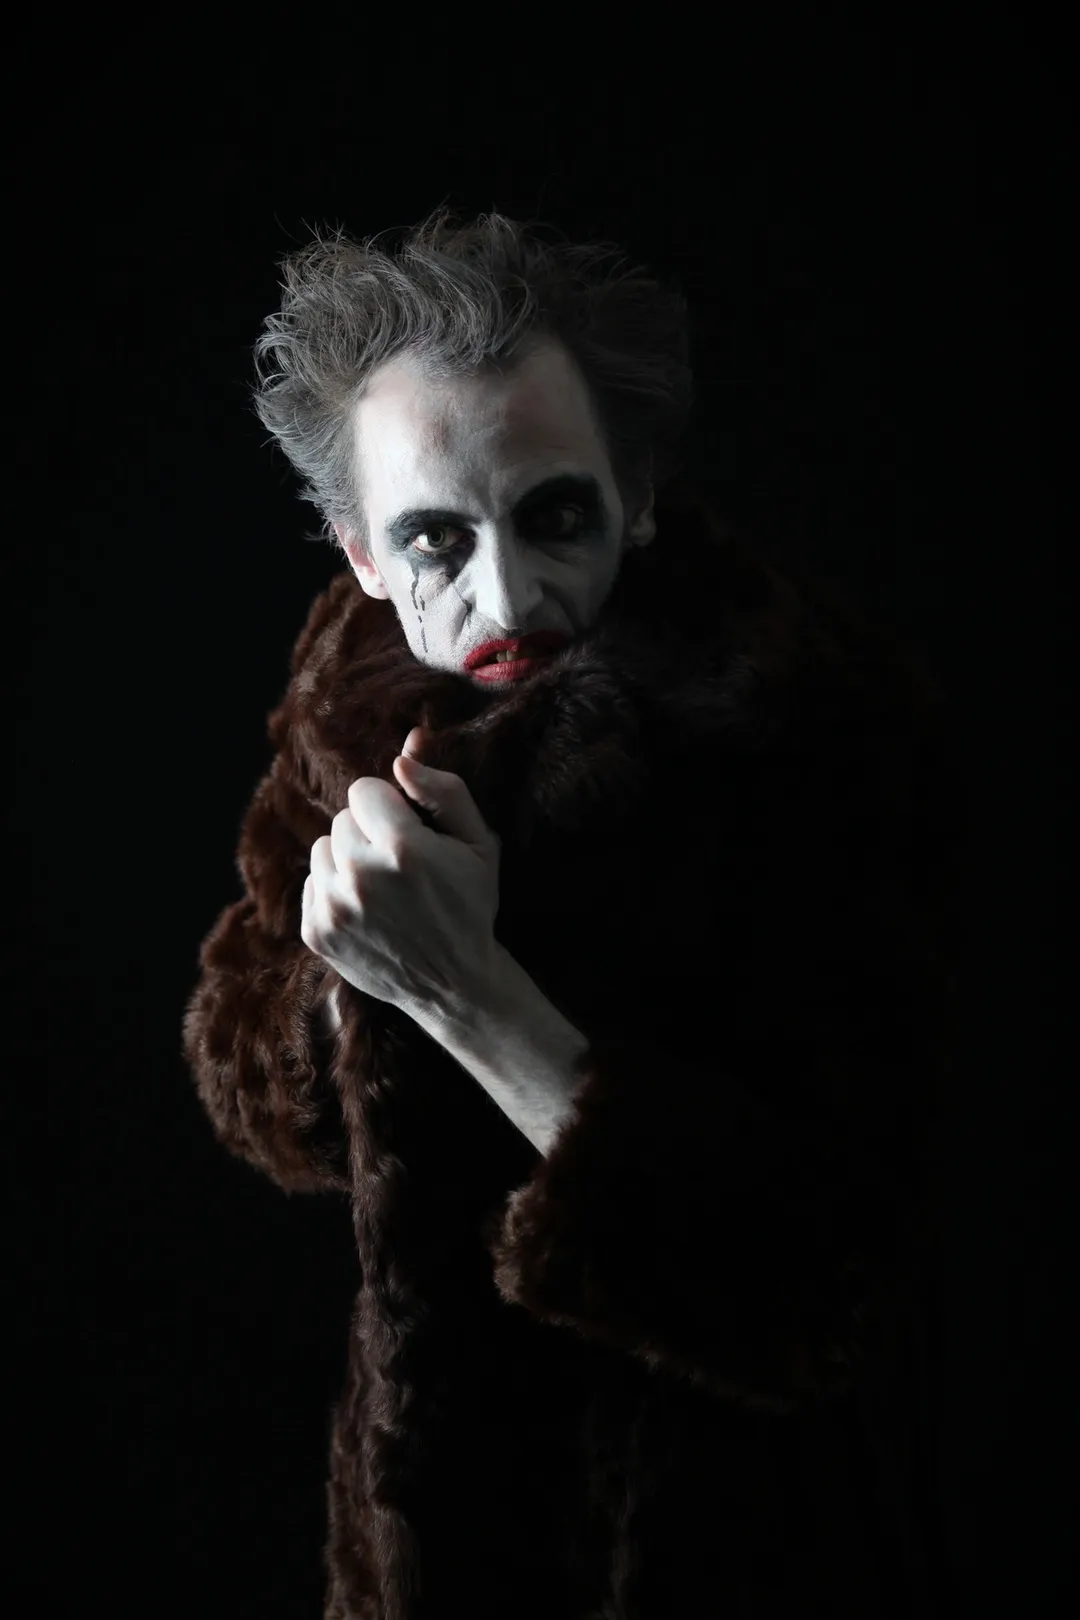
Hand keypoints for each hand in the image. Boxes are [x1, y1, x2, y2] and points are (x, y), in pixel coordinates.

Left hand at [301, 726, 502, 1017]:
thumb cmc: (469, 904)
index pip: (364, 789)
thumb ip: (444, 791)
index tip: (408, 831)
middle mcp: (361, 876)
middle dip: (369, 832)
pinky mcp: (316, 932)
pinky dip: (335, 890)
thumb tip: (403, 757)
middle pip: (342, 819)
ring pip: (324, 849)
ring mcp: (334, 907)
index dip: (390, 806)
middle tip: (400, 866)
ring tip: (382, 888)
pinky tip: (367, 910)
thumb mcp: (478, 843)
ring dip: (348, 860)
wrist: (453, 983)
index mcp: (403, 848)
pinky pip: (313, 884)